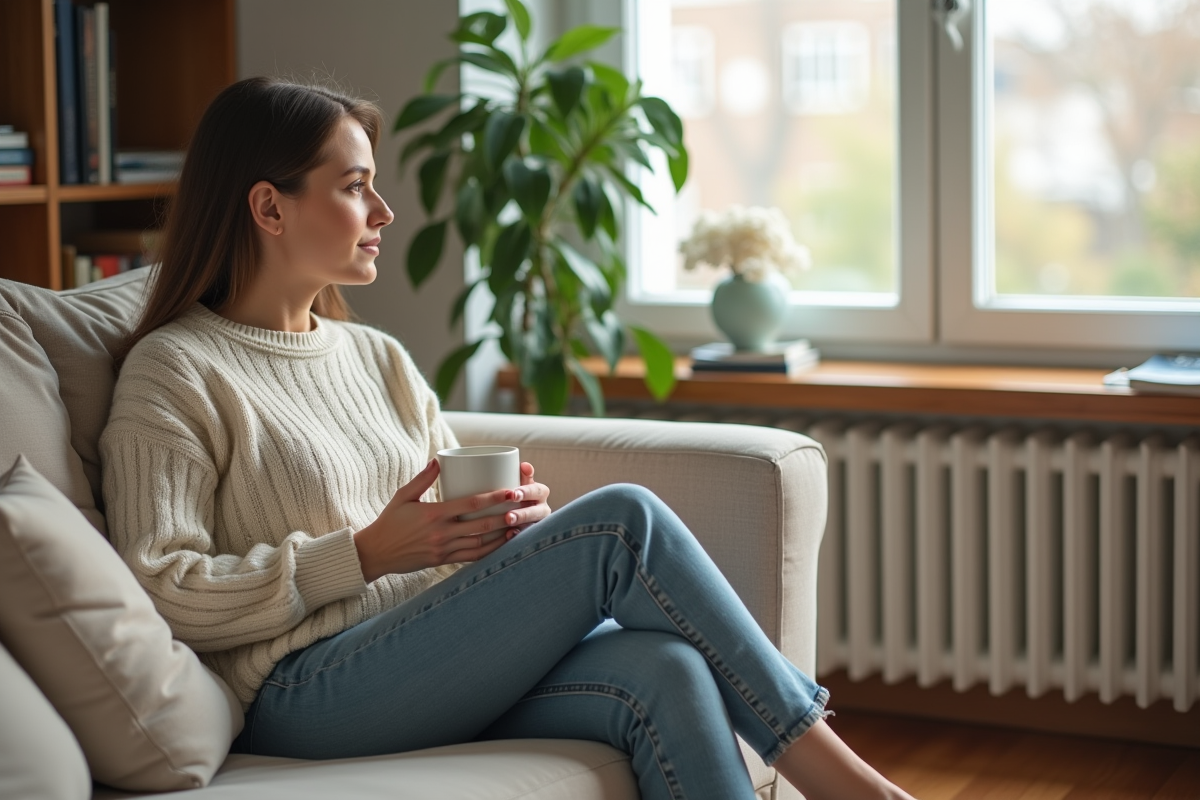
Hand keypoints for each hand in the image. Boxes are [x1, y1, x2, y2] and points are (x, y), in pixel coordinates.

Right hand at [353, 459, 522, 581]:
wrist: (375, 553)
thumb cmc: (389, 521)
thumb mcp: (403, 496)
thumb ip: (422, 479)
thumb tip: (438, 460)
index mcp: (433, 514)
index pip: (470, 504)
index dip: (494, 498)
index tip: (511, 491)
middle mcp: (441, 533)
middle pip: (481, 525)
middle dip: (505, 516)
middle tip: (523, 506)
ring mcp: (443, 549)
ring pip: (480, 543)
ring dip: (501, 535)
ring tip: (520, 525)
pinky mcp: (442, 561)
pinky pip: (471, 557)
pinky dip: (489, 551)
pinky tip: (502, 544)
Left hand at [503, 462, 550, 537]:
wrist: (511, 511)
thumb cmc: (515, 492)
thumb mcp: (518, 483)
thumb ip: (522, 475)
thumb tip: (524, 465)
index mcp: (539, 493)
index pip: (537, 491)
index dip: (527, 492)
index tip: (513, 494)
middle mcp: (542, 508)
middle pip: (537, 511)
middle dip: (523, 513)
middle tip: (508, 515)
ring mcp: (538, 523)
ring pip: (533, 526)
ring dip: (521, 526)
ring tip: (508, 525)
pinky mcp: (531, 535)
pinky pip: (527, 537)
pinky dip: (518, 536)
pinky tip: (509, 535)